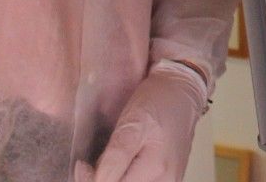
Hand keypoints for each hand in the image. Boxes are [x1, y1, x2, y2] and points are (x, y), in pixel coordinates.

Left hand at [93, 61, 207, 181]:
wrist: (182, 92)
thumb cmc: (159, 101)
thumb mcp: (132, 124)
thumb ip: (114, 157)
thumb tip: (97, 181)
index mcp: (156, 168)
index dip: (91, 179)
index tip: (83, 165)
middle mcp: (166, 181)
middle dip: (104, 179)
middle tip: (96, 163)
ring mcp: (170, 181)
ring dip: (116, 179)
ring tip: (112, 163)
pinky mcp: (169, 179)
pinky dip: (128, 178)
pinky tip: (123, 168)